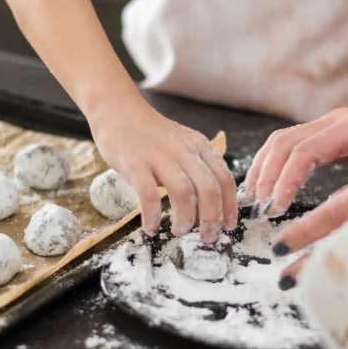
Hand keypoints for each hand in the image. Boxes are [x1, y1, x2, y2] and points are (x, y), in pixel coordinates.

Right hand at [91, 105, 236, 241]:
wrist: (118, 111)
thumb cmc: (150, 135)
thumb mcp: (183, 144)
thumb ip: (197, 167)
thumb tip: (209, 204)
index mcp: (199, 146)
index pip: (224, 178)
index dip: (230, 206)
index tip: (228, 226)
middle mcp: (183, 150)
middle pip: (208, 189)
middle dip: (211, 218)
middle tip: (207, 237)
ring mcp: (159, 156)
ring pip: (183, 193)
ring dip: (185, 219)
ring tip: (180, 232)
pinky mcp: (135, 164)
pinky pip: (148, 195)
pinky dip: (152, 216)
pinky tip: (151, 227)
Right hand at [240, 102, 347, 216]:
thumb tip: (339, 219)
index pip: (306, 151)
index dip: (285, 181)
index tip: (276, 210)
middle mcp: (335, 119)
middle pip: (285, 143)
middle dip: (267, 178)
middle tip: (260, 211)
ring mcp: (326, 122)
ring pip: (279, 141)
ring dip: (262, 171)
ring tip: (254, 202)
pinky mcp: (321, 131)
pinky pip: (286, 143)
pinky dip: (269, 165)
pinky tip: (263, 189)